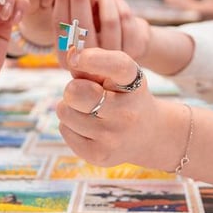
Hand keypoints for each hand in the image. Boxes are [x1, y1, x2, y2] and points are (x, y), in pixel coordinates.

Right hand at [52, 0, 150, 63]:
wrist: (126, 46)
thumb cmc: (97, 28)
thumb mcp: (84, 17)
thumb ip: (79, 0)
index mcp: (67, 55)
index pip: (61, 23)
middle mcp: (87, 63)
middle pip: (81, 23)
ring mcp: (110, 61)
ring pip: (109, 21)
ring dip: (106, 0)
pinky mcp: (132, 53)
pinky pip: (126, 20)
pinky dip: (120, 5)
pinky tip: (116, 4)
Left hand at [55, 48, 182, 170]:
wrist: (148, 134)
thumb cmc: (125, 97)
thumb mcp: (118, 76)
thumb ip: (93, 64)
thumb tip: (70, 57)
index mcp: (134, 85)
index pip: (117, 66)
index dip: (92, 59)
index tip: (76, 57)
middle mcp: (127, 113)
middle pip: (75, 92)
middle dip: (72, 89)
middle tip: (84, 92)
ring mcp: (113, 137)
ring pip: (65, 111)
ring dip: (71, 107)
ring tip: (89, 111)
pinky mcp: (99, 156)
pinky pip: (64, 130)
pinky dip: (70, 125)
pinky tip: (89, 126)